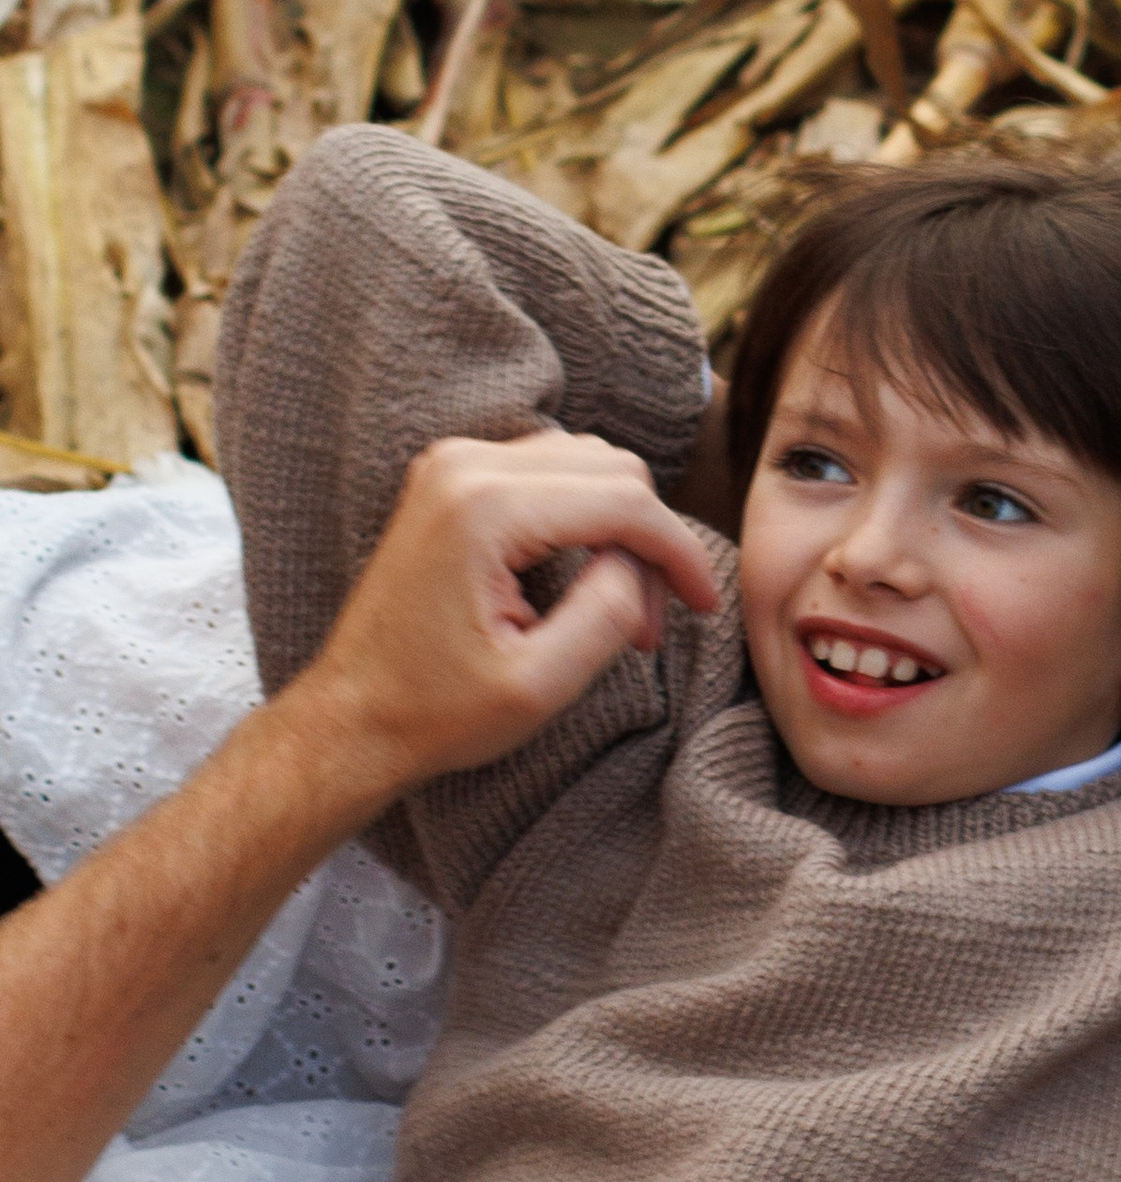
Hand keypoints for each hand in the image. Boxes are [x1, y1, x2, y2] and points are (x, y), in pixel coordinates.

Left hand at [285, 429, 722, 797]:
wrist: (354, 716)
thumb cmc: (435, 711)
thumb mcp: (541, 684)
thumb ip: (607, 613)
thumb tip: (639, 569)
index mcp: (485, 508)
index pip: (624, 499)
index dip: (681, 553)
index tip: (705, 606)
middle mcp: (465, 466)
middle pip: (612, 468)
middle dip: (651, 543)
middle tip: (647, 625)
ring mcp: (454, 466)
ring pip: (588, 464)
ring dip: (622, 531)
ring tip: (620, 611)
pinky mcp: (453, 481)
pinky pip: (551, 475)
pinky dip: (588, 519)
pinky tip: (588, 581)